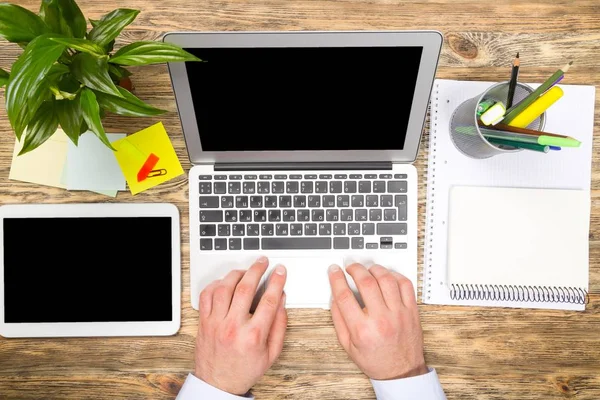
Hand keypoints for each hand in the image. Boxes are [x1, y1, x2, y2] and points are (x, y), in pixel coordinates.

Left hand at [194, 257, 286, 394]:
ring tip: (246, 270)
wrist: (218, 384)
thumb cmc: (244, 369)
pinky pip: (207, 295)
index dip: (277, 282)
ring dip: (236, 274)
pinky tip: (226, 282)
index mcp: (253, 336)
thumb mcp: (271, 354)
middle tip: (263, 262)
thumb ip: (279, 327)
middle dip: (257, 270)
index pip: (268, 300)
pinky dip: (216, 284)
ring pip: (224, 288)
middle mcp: (233, 327)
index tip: (280, 272)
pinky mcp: (204, 322)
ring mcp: (216, 323)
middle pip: (245, 288)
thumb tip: (281, 302)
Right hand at [328, 263, 426, 379]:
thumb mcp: (348, 345)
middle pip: (366, 282)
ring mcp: (398, 314)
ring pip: (386, 279)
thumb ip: (339, 320)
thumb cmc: (376, 360)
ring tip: (368, 270)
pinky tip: (387, 277)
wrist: (401, 372)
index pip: (344, 295)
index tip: (334, 270)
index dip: (336, 278)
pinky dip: (394, 275)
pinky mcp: (411, 311)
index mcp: (362, 330)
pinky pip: (405, 284)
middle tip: (350, 267)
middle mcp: (381, 320)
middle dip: (354, 269)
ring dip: (374, 269)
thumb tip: (334, 297)